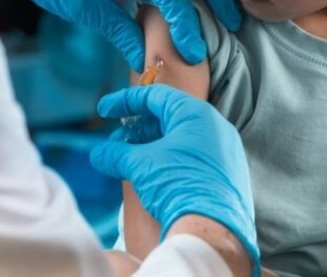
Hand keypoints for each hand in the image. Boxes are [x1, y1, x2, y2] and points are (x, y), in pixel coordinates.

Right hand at [90, 85, 259, 274]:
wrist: (211, 230)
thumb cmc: (177, 187)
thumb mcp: (141, 166)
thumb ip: (117, 154)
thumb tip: (99, 154)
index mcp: (196, 114)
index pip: (156, 96)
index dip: (125, 101)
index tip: (104, 110)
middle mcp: (215, 126)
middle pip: (168, 117)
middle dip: (137, 128)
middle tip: (116, 142)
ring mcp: (224, 150)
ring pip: (181, 139)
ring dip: (151, 146)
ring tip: (129, 160)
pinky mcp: (227, 173)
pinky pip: (193, 156)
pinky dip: (169, 159)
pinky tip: (152, 174)